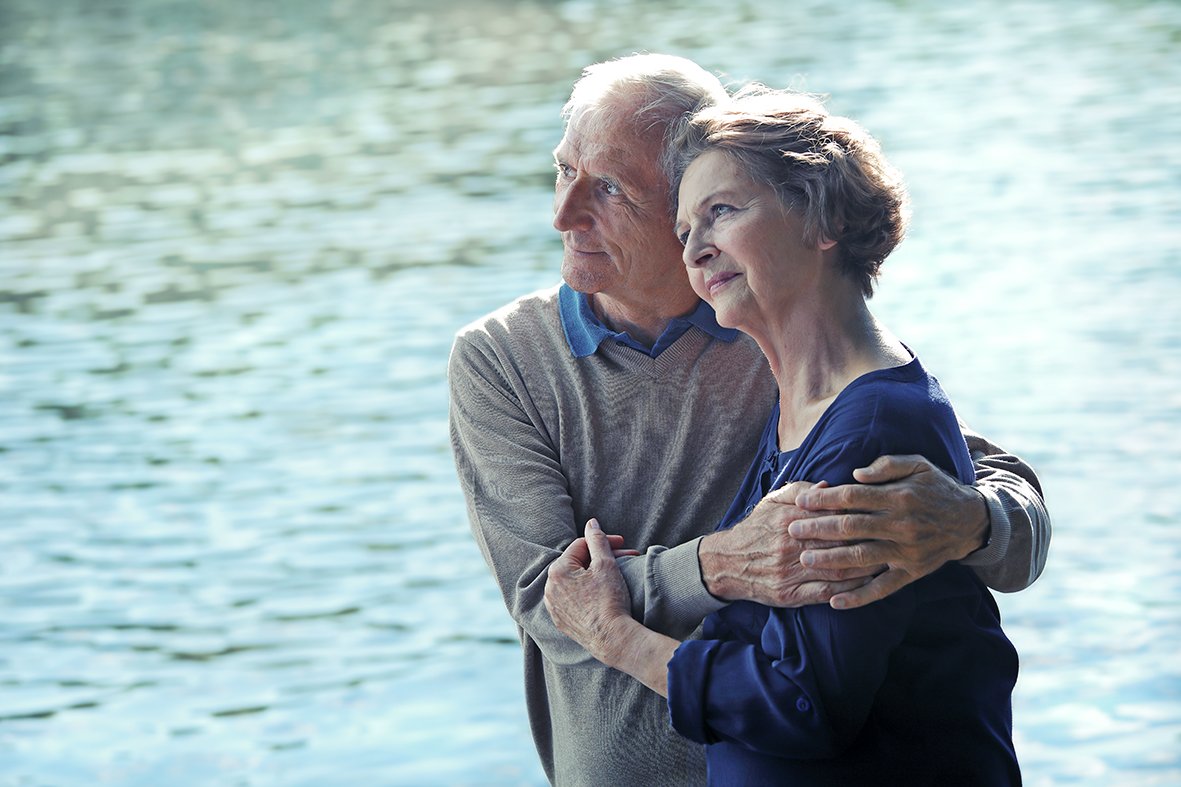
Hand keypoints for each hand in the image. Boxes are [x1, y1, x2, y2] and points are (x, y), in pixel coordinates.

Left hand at [544, 519, 634, 663]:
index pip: (581, 546)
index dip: (603, 541)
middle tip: (626, 558)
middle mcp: (550, 589)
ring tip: (616, 574)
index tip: (622, 543)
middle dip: (602, 558)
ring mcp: (554, 607)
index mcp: (557, 571)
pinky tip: (603, 592)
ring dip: (595, 574)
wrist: (612, 639)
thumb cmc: (609, 600)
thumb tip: (591, 523)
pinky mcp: (562, 621)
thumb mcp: (606, 564)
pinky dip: (587, 592)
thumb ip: (597, 539)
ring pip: (576, 581)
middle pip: (578, 563)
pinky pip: (573, 599)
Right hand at [698, 481, 878, 607]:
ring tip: (887, 560)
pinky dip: (849, 591)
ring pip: (837, 569)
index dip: (858, 513)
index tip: (879, 511)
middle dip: (868, 540)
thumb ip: (800, 492)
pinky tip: (866, 586)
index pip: (831, 515)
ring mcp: (791, 572)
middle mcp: (791, 545)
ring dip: (865, 566)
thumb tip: (828, 486)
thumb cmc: (755, 530)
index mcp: (789, 520)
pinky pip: (826, 593)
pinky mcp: (790, 594)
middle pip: (839, 542)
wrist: (727, 563)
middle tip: (893, 537)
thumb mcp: (772, 503)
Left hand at [790, 455, 989, 608]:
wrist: (971, 521)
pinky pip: (881, 588)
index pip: (853, 497)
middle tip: (792, 530)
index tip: (801, 500)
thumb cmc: (937, 488)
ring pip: (861, 559)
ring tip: (805, 559)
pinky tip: (835, 602)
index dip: (825, 498)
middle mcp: (902, 526)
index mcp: (900, 497)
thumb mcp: (918, 465)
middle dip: (818, 528)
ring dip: (831, 560)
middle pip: (851, 527)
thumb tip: (855, 474)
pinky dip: (858, 597)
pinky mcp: (911, 573)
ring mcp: (906, 552)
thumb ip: (887, 466)